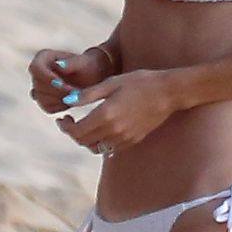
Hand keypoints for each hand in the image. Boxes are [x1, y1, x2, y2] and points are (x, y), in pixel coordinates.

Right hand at [27, 45, 114, 114]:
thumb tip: (59, 66)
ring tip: (75, 95)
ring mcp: (38, 86)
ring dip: (60, 100)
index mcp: (43, 57)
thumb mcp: (84, 63)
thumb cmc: (89, 66)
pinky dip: (60, 107)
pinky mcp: (43, 99)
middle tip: (76, 92)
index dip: (47, 78)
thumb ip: (72, 63)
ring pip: (41, 99)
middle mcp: (38, 71)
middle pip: (38, 86)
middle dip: (57, 91)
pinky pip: (47, 108)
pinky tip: (71, 100)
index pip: (36, 68)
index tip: (63, 84)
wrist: (92, 76)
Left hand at [54, 70, 177, 156]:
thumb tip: (67, 102)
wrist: (168, 92)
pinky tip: (101, 130)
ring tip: (85, 126)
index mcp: (106, 115)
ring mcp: (125, 138)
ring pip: (96, 148)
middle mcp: (114, 131)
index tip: (63, 119)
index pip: (77, 131)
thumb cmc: (139, 82)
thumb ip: (88, 94)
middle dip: (73, 133)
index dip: (65, 127)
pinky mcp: (133, 141)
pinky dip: (100, 143)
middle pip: (84, 142)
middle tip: (70, 122)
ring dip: (86, 140)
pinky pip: (110, 148)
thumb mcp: (111, 83)